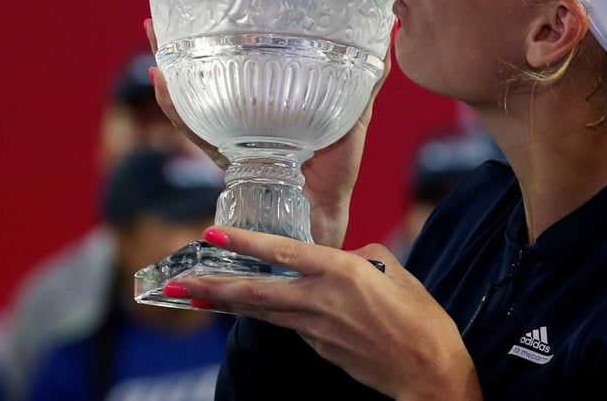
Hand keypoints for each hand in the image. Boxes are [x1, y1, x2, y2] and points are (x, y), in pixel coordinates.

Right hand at [143, 18, 392, 247]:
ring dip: (168, 66)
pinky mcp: (224, 158)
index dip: (220, 40)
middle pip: (202, 77)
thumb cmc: (336, 171)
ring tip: (155, 35)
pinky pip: (195, 129)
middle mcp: (240, 119)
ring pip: (189, 97)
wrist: (323, 217)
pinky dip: (176, 106)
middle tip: (159, 19)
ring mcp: (228, 137)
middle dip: (179, 47)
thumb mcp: (351, 119)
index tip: (206, 6)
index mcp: (267, 107)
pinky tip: (162, 80)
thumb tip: (382, 45)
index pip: (239, 67)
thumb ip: (363, 87)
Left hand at [166, 228, 481, 399]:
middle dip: (212, 288)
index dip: (244, 244)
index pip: (282, 254)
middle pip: (255, 294)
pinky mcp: (320, 349)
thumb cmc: (421, 319)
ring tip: (197, 296)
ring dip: (228, 304)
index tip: (211, 235)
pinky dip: (270, 314)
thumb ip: (360, 257)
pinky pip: (290, 324)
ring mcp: (317, 330)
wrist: (429, 372)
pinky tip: (257, 307)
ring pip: (264, 312)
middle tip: (177, 283)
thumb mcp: (395, 271)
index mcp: (342, 273)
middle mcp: (322, 301)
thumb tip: (342, 258)